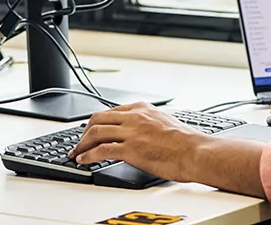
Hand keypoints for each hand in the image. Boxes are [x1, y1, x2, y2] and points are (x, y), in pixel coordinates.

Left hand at [69, 103, 204, 182]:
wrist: (194, 151)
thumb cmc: (185, 141)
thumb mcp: (164, 121)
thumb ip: (149, 122)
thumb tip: (142, 132)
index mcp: (143, 108)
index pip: (111, 111)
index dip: (97, 122)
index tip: (91, 130)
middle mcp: (135, 116)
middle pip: (99, 118)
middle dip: (85, 131)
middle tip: (79, 142)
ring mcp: (132, 132)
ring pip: (97, 132)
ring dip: (82, 144)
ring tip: (77, 153)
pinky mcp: (130, 149)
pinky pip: (102, 150)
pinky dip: (88, 156)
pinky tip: (84, 161)